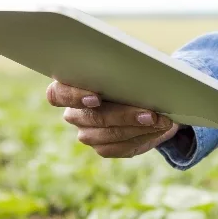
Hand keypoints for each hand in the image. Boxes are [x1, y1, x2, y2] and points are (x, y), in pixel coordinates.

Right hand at [46, 82, 181, 157]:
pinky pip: (118, 148)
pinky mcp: (103, 148)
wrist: (144, 101)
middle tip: (150, 113)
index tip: (97, 97)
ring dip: (136, 129)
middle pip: (91, 118)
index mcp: (69, 88)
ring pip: (106, 136)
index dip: (73, 96)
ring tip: (161, 122)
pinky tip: (157, 129)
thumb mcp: (127, 70)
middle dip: (124, 116)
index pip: (56, 94)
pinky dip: (141, 138)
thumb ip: (123, 70)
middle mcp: (74, 113)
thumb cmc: (130, 78)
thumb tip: (142, 72)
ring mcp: (87, 133)